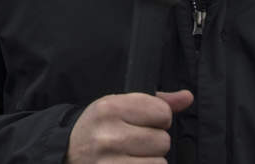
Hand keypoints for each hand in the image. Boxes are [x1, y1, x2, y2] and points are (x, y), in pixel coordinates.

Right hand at [65, 90, 192, 162]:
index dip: (157, 118)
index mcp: (108, 108)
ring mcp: (110, 162)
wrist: (66, 153)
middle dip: (153, 142)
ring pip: (160, 163)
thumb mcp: (116, 107)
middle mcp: (108, 135)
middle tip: (133, 142)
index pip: (162, 112)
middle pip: (163, 140)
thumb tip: (187, 97)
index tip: (141, 122)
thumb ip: (153, 101)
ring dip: (150, 161)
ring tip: (130, 156)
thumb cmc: (98, 128)